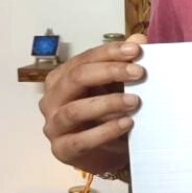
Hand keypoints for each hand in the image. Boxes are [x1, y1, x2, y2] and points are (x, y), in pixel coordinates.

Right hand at [39, 33, 146, 174]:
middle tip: (139, 73)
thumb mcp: (117, 86)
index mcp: (62, 78)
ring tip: (135, 101)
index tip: (136, 50)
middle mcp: (52, 99)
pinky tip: (127, 123)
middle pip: (76, 78)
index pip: (84, 59)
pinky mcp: (62, 150)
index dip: (110, 52)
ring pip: (75, 110)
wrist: (107, 153)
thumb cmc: (108, 114)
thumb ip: (125, 62)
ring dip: (108, 103)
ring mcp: (54, 126)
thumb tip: (139, 39)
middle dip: (110, 72)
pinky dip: (105, 131)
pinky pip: (81, 140)